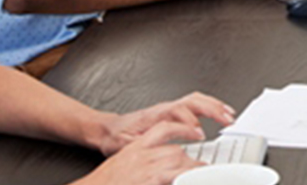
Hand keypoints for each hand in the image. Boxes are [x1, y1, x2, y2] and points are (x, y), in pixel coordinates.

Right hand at [76, 131, 202, 184]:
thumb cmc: (105, 182)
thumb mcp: (122, 164)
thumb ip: (139, 159)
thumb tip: (155, 165)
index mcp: (134, 149)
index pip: (162, 129)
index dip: (182, 128)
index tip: (196, 132)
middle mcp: (140, 157)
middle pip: (174, 150)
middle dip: (189, 159)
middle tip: (199, 166)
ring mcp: (146, 170)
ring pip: (177, 162)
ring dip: (191, 169)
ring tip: (201, 176)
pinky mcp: (151, 181)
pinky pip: (176, 177)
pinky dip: (185, 178)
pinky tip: (191, 180)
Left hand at [92, 92, 229, 153]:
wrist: (107, 129)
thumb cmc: (116, 137)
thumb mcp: (127, 144)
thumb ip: (144, 146)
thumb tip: (163, 150)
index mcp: (154, 115)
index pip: (178, 112)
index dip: (190, 122)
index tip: (199, 134)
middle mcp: (164, 108)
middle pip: (192, 101)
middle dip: (212, 109)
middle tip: (226, 120)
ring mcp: (169, 107)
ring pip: (196, 100)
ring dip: (214, 105)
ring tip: (229, 115)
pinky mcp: (172, 111)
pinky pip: (195, 103)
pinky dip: (210, 106)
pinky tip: (218, 113)